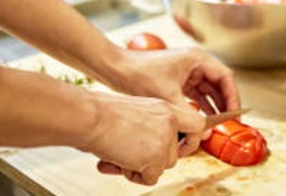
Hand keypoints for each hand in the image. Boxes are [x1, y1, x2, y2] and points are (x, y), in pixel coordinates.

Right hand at [80, 91, 203, 184]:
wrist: (89, 117)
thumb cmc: (101, 114)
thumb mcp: (134, 115)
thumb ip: (148, 131)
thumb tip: (149, 156)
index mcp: (166, 107)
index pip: (196, 123)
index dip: (190, 139)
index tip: (181, 148)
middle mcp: (170, 121)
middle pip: (175, 153)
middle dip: (156, 160)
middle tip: (133, 158)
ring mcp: (165, 139)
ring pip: (163, 166)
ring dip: (142, 167)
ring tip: (120, 155)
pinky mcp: (155, 157)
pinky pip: (150, 178)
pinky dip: (133, 176)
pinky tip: (118, 161)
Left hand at [108, 46, 241, 150]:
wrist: (116, 69)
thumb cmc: (139, 74)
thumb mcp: (167, 96)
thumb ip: (189, 113)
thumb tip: (205, 130)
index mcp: (197, 59)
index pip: (225, 77)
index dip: (233, 96)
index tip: (235, 114)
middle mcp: (195, 62)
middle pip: (219, 83)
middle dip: (225, 103)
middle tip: (231, 122)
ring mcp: (187, 71)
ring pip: (209, 90)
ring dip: (214, 105)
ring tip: (218, 123)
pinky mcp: (179, 79)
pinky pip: (197, 93)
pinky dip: (201, 106)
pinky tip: (203, 119)